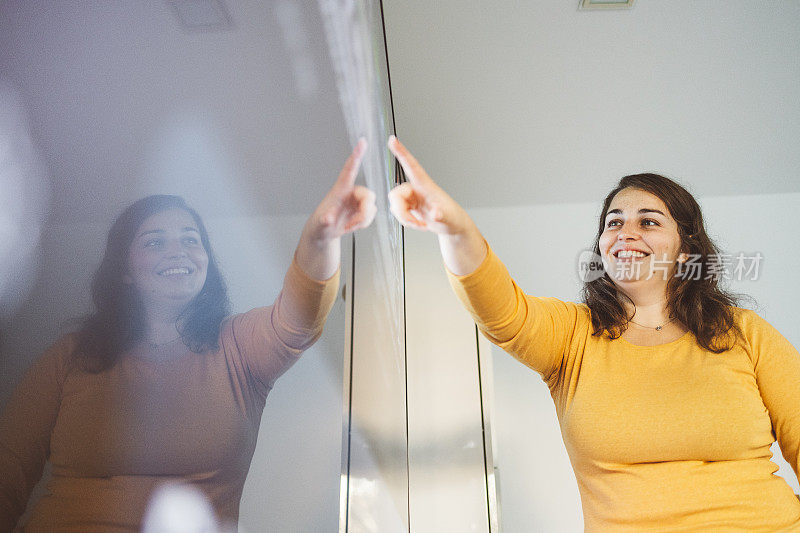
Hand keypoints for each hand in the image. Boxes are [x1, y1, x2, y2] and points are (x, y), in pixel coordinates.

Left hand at [307, 138, 376, 241]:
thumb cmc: (320, 225)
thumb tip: (327, 218)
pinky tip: (352, 225)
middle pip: (369, 196)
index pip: (350, 169)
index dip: (357, 155)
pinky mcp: (361, 209)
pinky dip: (364, 222)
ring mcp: (356, 201)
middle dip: (365, 212)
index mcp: (340, 190)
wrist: (324, 233)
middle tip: (354, 224)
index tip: (362, 141)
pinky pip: (372, 213)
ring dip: (363, 219)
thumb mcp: (320, 225)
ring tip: (349, 226)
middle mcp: (351, 192)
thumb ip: (324, 221)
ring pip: (371, 207)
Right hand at [387, 135, 485, 274]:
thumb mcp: (448, 218)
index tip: (392, 139)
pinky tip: (418, 223)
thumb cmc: (452, 217)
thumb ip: (441, 215)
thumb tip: (435, 214)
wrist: (451, 225)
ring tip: (419, 225)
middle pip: (396, 195)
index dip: (401, 152)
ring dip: (404, 218)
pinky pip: (397, 212)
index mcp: (425, 185)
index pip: (411, 165)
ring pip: (395, 205)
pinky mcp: (409, 206)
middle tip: (414, 223)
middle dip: (401, 212)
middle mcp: (416, 189)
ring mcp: (412, 198)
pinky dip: (406, 221)